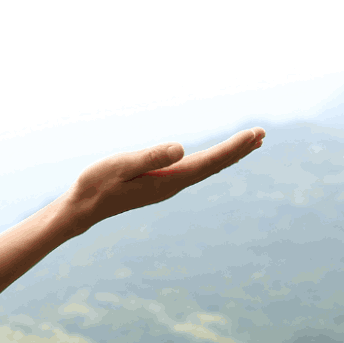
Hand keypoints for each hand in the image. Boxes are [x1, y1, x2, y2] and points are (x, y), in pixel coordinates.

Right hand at [62, 127, 264, 230]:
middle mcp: (173, 185)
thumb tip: (181, 149)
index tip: (254, 134)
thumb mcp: (121, 166)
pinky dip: (211, 160)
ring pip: (206, 169)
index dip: (233, 148)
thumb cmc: (97, 185)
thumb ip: (150, 157)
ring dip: (228, 155)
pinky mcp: (160, 184)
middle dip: (238, 150)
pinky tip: (215, 158)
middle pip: (214, 166)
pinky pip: (194, 170)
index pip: (209, 162)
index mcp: (169, 180)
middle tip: (261, 134)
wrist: (82, 208)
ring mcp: (167, 186)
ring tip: (249, 143)